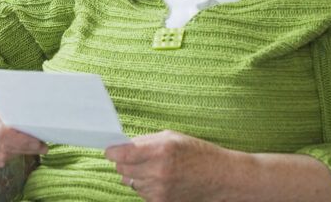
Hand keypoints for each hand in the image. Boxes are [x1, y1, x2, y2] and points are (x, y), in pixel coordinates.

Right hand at [0, 97, 47, 167]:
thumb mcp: (3, 94)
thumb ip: (16, 107)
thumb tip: (40, 120)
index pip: (0, 132)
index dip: (20, 139)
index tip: (37, 140)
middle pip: (4, 146)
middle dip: (26, 147)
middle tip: (43, 146)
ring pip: (2, 156)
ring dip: (20, 152)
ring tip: (35, 147)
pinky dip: (9, 156)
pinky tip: (18, 149)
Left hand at [105, 130, 241, 201]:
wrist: (221, 177)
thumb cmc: (198, 153)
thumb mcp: (171, 137)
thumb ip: (145, 142)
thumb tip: (122, 146)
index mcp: (160, 150)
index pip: (122, 154)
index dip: (112, 151)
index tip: (109, 150)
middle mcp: (157, 171)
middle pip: (122, 169)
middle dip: (124, 162)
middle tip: (136, 157)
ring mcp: (159, 190)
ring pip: (130, 182)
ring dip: (136, 175)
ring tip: (155, 169)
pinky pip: (141, 193)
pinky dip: (146, 187)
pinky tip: (161, 180)